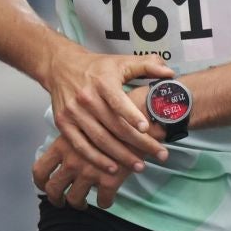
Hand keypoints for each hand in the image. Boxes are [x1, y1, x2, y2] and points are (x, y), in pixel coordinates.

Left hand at [32, 121, 160, 208]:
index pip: (40, 169)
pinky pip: (103, 201)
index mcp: (63, 145)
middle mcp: (72, 160)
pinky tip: (107, 199)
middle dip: (56, 200)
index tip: (45, 187)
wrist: (138, 119)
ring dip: (79, 204)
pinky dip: (105, 202)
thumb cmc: (113, 117)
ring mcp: (89, 172)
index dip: (40, 182)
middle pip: (53, 189)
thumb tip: (67, 149)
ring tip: (83, 204)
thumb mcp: (85, 120)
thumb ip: (74, 136)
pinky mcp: (109, 181)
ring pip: (75, 199)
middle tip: (61, 202)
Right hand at [44, 47, 172, 180]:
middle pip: (114, 126)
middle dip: (139, 143)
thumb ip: (147, 65)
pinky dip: (97, 159)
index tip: (146, 128)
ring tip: (139, 166)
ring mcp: (74, 112)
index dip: (132, 115)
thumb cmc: (97, 67)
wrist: (60, 67)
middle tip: (159, 154)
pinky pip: (81, 146)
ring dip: (121, 156)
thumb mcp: (121, 62)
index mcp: (102, 81)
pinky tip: (112, 168)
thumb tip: (170, 72)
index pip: (118, 101)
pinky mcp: (63, 124)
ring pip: (100, 139)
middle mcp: (86, 97)